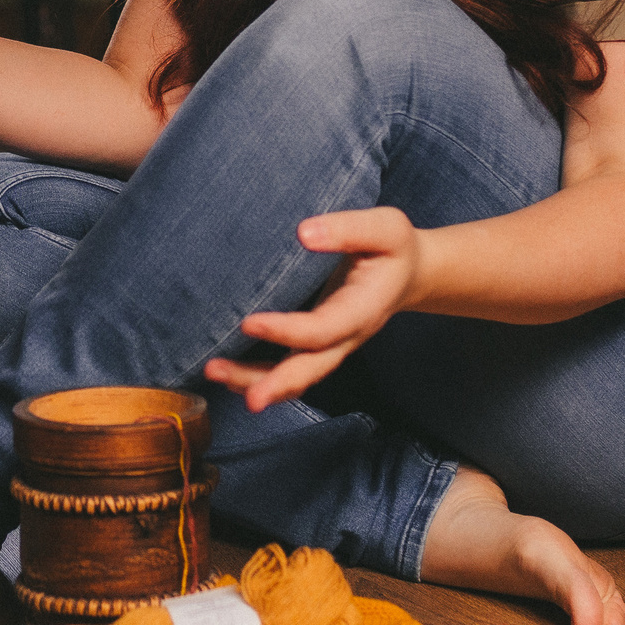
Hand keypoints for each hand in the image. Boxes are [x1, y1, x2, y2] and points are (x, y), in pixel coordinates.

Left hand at [203, 207, 424, 412]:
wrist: (409, 274)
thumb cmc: (393, 249)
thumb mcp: (385, 229)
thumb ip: (348, 229)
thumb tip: (303, 234)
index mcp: (362, 310)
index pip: (323, 330)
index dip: (288, 331)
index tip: (249, 322)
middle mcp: (345, 337)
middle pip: (309, 370)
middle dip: (274, 384)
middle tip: (243, 395)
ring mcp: (331, 346)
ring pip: (295, 377)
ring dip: (255, 382)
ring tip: (214, 373)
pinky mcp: (316, 345)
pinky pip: (288, 370)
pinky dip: (257, 376)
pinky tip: (227, 373)